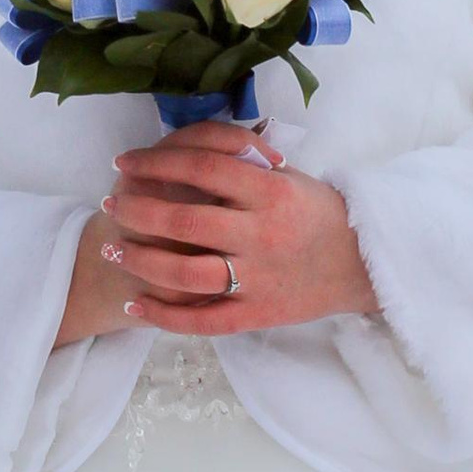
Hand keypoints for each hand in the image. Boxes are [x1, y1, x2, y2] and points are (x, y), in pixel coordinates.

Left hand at [72, 115, 376, 338]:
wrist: (363, 263)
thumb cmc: (320, 213)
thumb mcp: (289, 177)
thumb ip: (243, 165)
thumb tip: (187, 151)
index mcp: (271, 190)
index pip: (200, 166)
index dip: (155, 161)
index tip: (125, 162)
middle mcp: (261, 233)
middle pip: (183, 218)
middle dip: (136, 210)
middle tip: (109, 204)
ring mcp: (258, 277)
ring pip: (185, 272)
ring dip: (141, 261)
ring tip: (113, 251)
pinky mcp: (257, 314)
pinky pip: (202, 320)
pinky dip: (164, 316)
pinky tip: (136, 307)